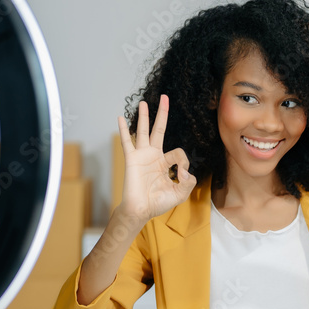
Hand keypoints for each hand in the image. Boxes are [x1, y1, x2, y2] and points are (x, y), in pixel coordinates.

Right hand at [117, 95, 196, 223]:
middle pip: (158, 129)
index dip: (184, 162)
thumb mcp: (181, 193)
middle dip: (162, 114)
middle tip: (164, 98)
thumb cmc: (158, 203)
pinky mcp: (132, 159)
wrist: (141, 210)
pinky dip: (123, 130)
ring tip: (144, 102)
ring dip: (143, 116)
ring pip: (143, 131)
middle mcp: (153, 156)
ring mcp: (142, 156)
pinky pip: (127, 142)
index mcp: (165, 163)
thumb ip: (188, 181)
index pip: (178, 152)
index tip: (181, 175)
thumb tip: (185, 170)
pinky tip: (120, 118)